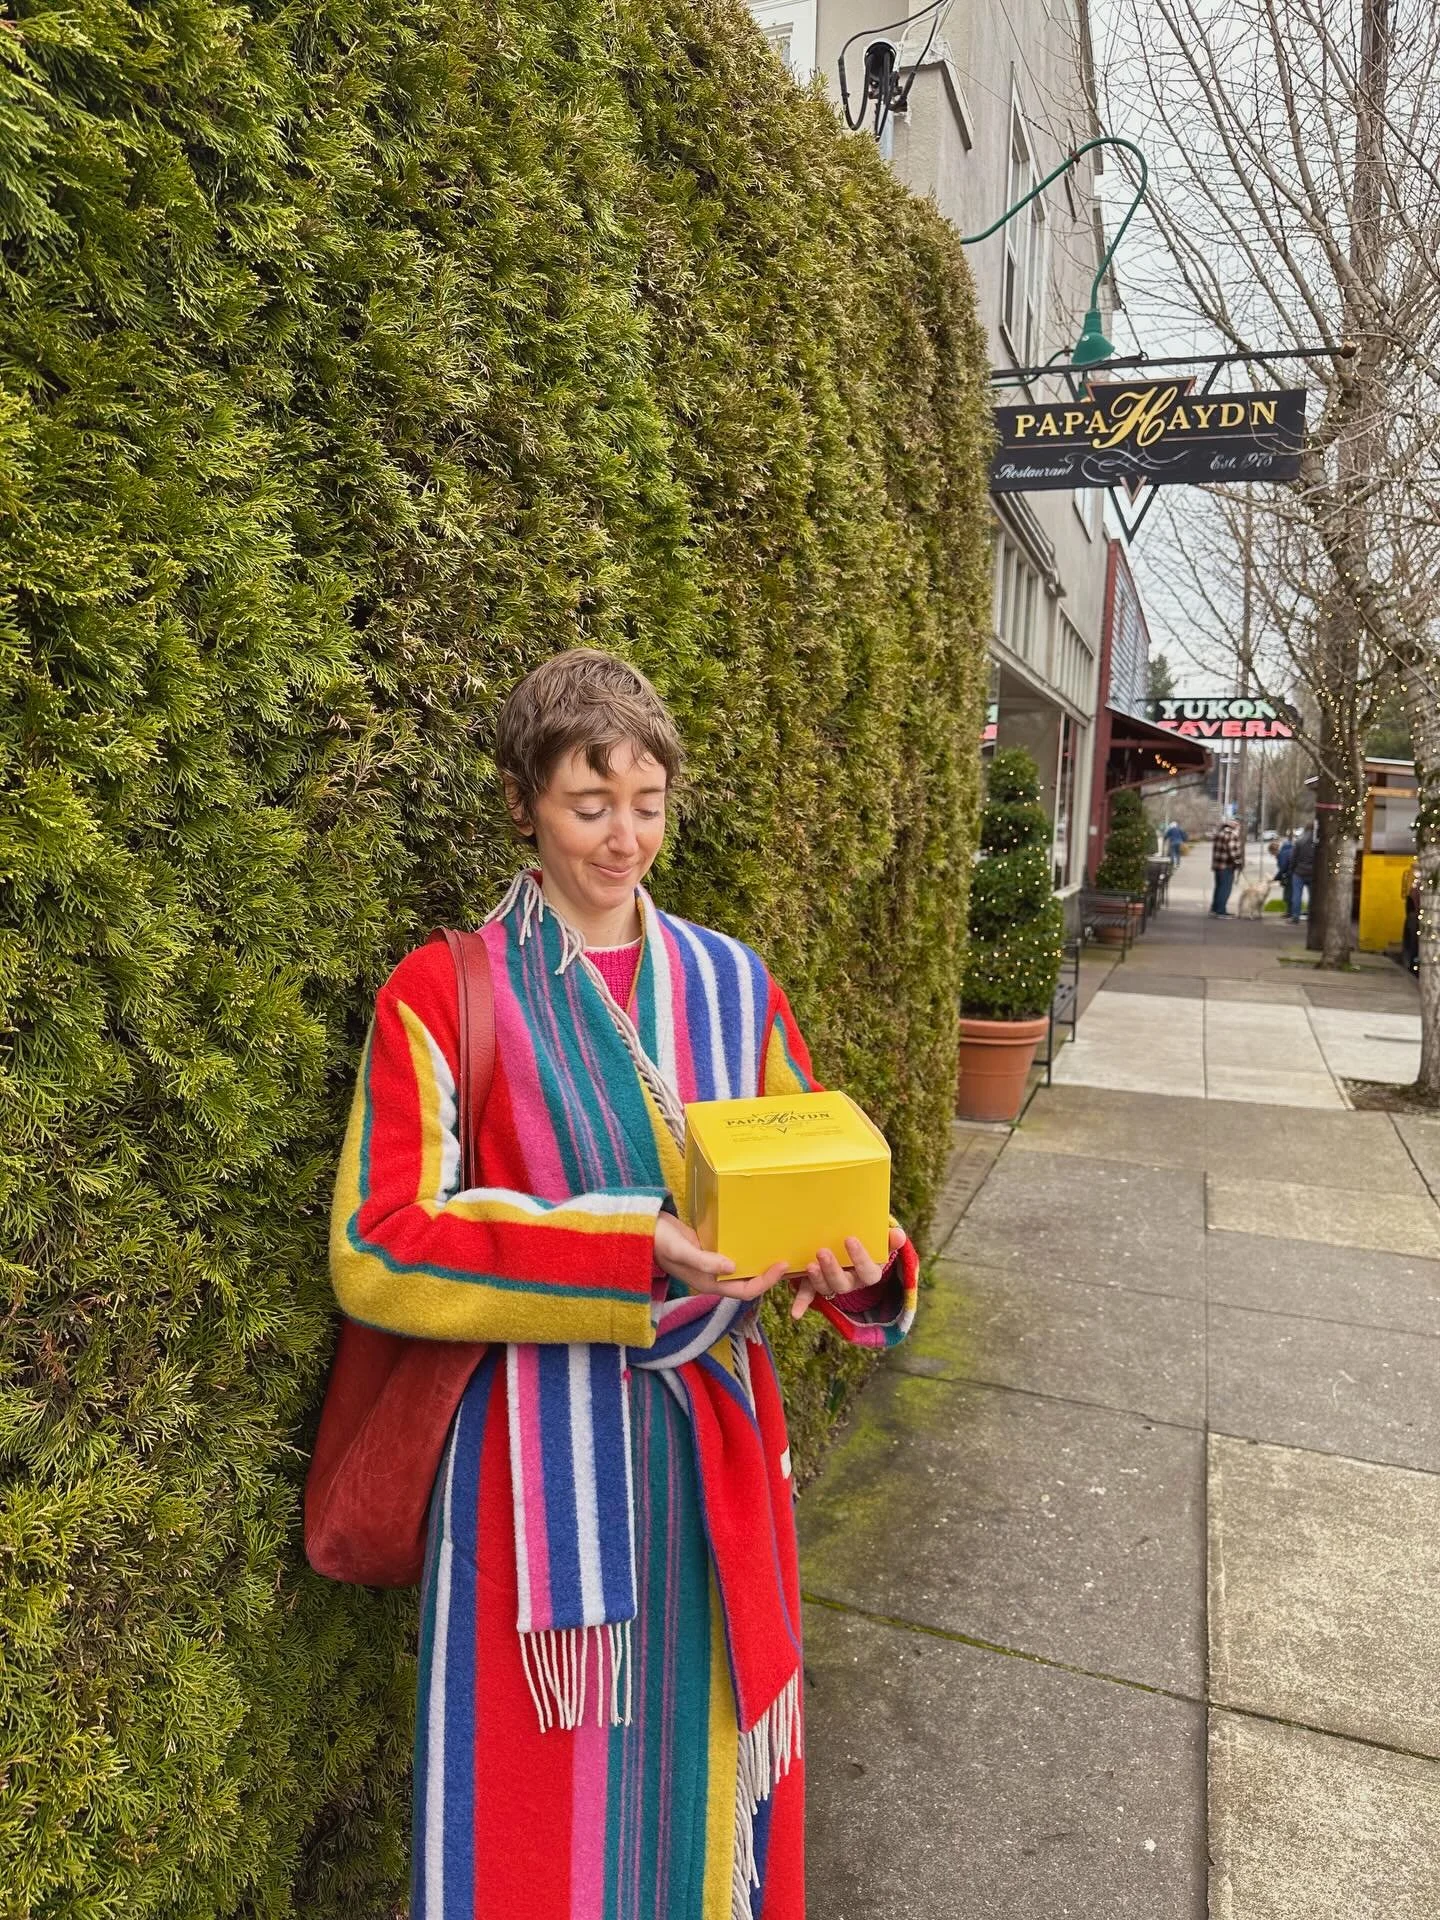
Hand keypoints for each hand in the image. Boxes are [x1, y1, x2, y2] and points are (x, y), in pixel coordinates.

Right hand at [654, 1212, 786, 1301]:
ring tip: (777, 1246)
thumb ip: (705, 1261)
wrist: (641, 1228)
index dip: (766, 1281)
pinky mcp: (709, 1249)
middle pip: (748, 1282)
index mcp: (709, 1284)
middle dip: (768, 1274)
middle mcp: (713, 1277)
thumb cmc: (659, 1242)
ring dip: (759, 1261)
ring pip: (743, 1268)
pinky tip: (757, 1235)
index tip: (782, 1264)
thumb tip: (732, 1267)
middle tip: (787, 1255)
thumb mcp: (681, 1251)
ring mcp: (712, 1263)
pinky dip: (747, 1248)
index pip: (746, 1290)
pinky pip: (734, 1252)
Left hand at [789, 1226, 906, 1320]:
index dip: (860, 1259)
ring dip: (817, 1279)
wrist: (851, 1252)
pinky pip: (809, 1295)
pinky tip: (795, 1314)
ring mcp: (833, 1285)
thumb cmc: (867, 1244)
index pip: (868, 1272)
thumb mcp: (879, 1243)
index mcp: (869, 1274)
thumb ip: (888, 1241)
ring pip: (826, 1288)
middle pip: (844, 1284)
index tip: (850, 1239)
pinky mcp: (816, 1285)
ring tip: (809, 1265)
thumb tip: (899, 1235)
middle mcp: (852, 1283)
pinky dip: (801, 1303)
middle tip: (822, 1252)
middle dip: (832, 1270)